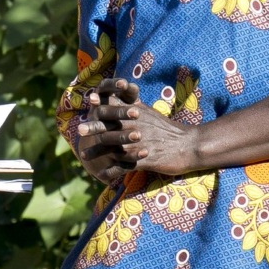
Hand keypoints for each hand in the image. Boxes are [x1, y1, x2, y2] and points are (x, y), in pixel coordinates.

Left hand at [77, 78, 198, 181]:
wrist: (188, 145)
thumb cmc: (167, 129)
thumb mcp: (149, 113)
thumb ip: (132, 103)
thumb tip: (117, 93)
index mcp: (138, 115)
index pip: (118, 106)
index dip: (104, 102)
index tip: (91, 100)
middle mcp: (137, 127)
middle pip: (112, 126)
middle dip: (95, 127)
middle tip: (80, 129)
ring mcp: (140, 144)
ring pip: (114, 148)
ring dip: (98, 152)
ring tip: (84, 157)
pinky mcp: (145, 160)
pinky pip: (125, 167)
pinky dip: (113, 171)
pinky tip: (103, 175)